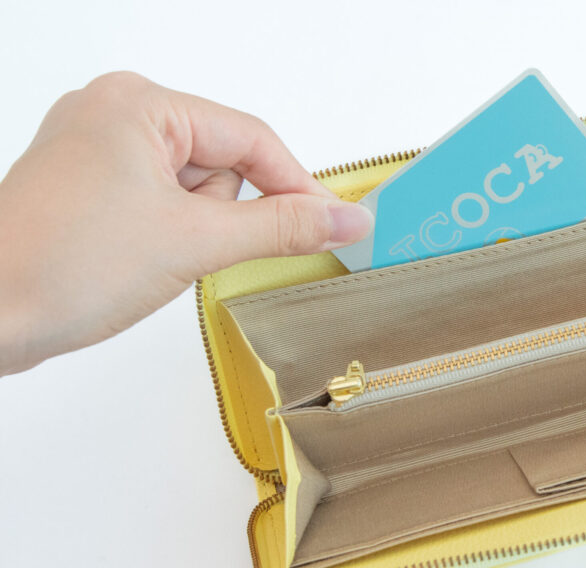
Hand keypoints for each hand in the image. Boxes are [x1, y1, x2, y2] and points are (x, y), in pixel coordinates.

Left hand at [0, 71, 373, 374]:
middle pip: (222, 163)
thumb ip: (282, 228)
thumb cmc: (62, 267)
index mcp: (138, 104)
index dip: (297, 186)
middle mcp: (114, 113)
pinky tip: (137, 260)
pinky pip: (161, 204)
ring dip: (194, 231)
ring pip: (194, 189)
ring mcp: (97, 150)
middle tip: (192, 250)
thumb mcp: (195, 243)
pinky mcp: (89, 187)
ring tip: (149, 258)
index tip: (334, 226)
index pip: (251, 138)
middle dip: (223, 216)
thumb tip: (346, 220)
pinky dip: (169, 235)